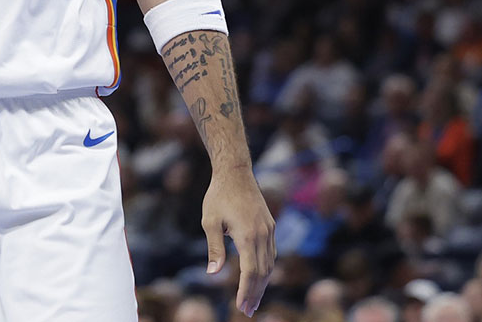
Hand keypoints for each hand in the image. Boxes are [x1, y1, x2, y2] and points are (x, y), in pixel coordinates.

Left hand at [202, 168, 275, 316]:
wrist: (235, 173)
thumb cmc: (218, 196)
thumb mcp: (210, 221)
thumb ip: (214, 248)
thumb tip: (213, 273)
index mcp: (248, 235)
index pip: (250, 272)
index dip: (246, 292)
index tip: (241, 307)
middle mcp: (263, 235)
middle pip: (263, 272)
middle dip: (255, 293)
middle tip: (248, 311)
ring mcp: (269, 230)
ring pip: (270, 264)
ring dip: (263, 284)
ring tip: (254, 300)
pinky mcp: (270, 226)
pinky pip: (271, 253)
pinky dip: (266, 269)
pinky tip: (260, 278)